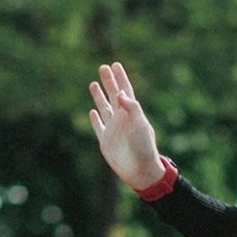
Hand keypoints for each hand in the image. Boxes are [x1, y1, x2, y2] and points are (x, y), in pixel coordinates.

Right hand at [89, 62, 168, 191]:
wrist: (140, 171)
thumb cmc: (144, 147)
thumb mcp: (141, 125)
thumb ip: (131, 108)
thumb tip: (120, 93)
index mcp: (132, 113)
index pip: (125, 91)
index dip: (120, 78)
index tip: (115, 64)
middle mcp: (122, 119)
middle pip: (113, 95)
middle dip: (108, 82)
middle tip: (103, 67)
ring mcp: (113, 129)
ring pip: (104, 108)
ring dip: (99, 96)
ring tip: (93, 83)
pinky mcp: (105, 141)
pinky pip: (98, 126)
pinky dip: (95, 118)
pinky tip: (92, 111)